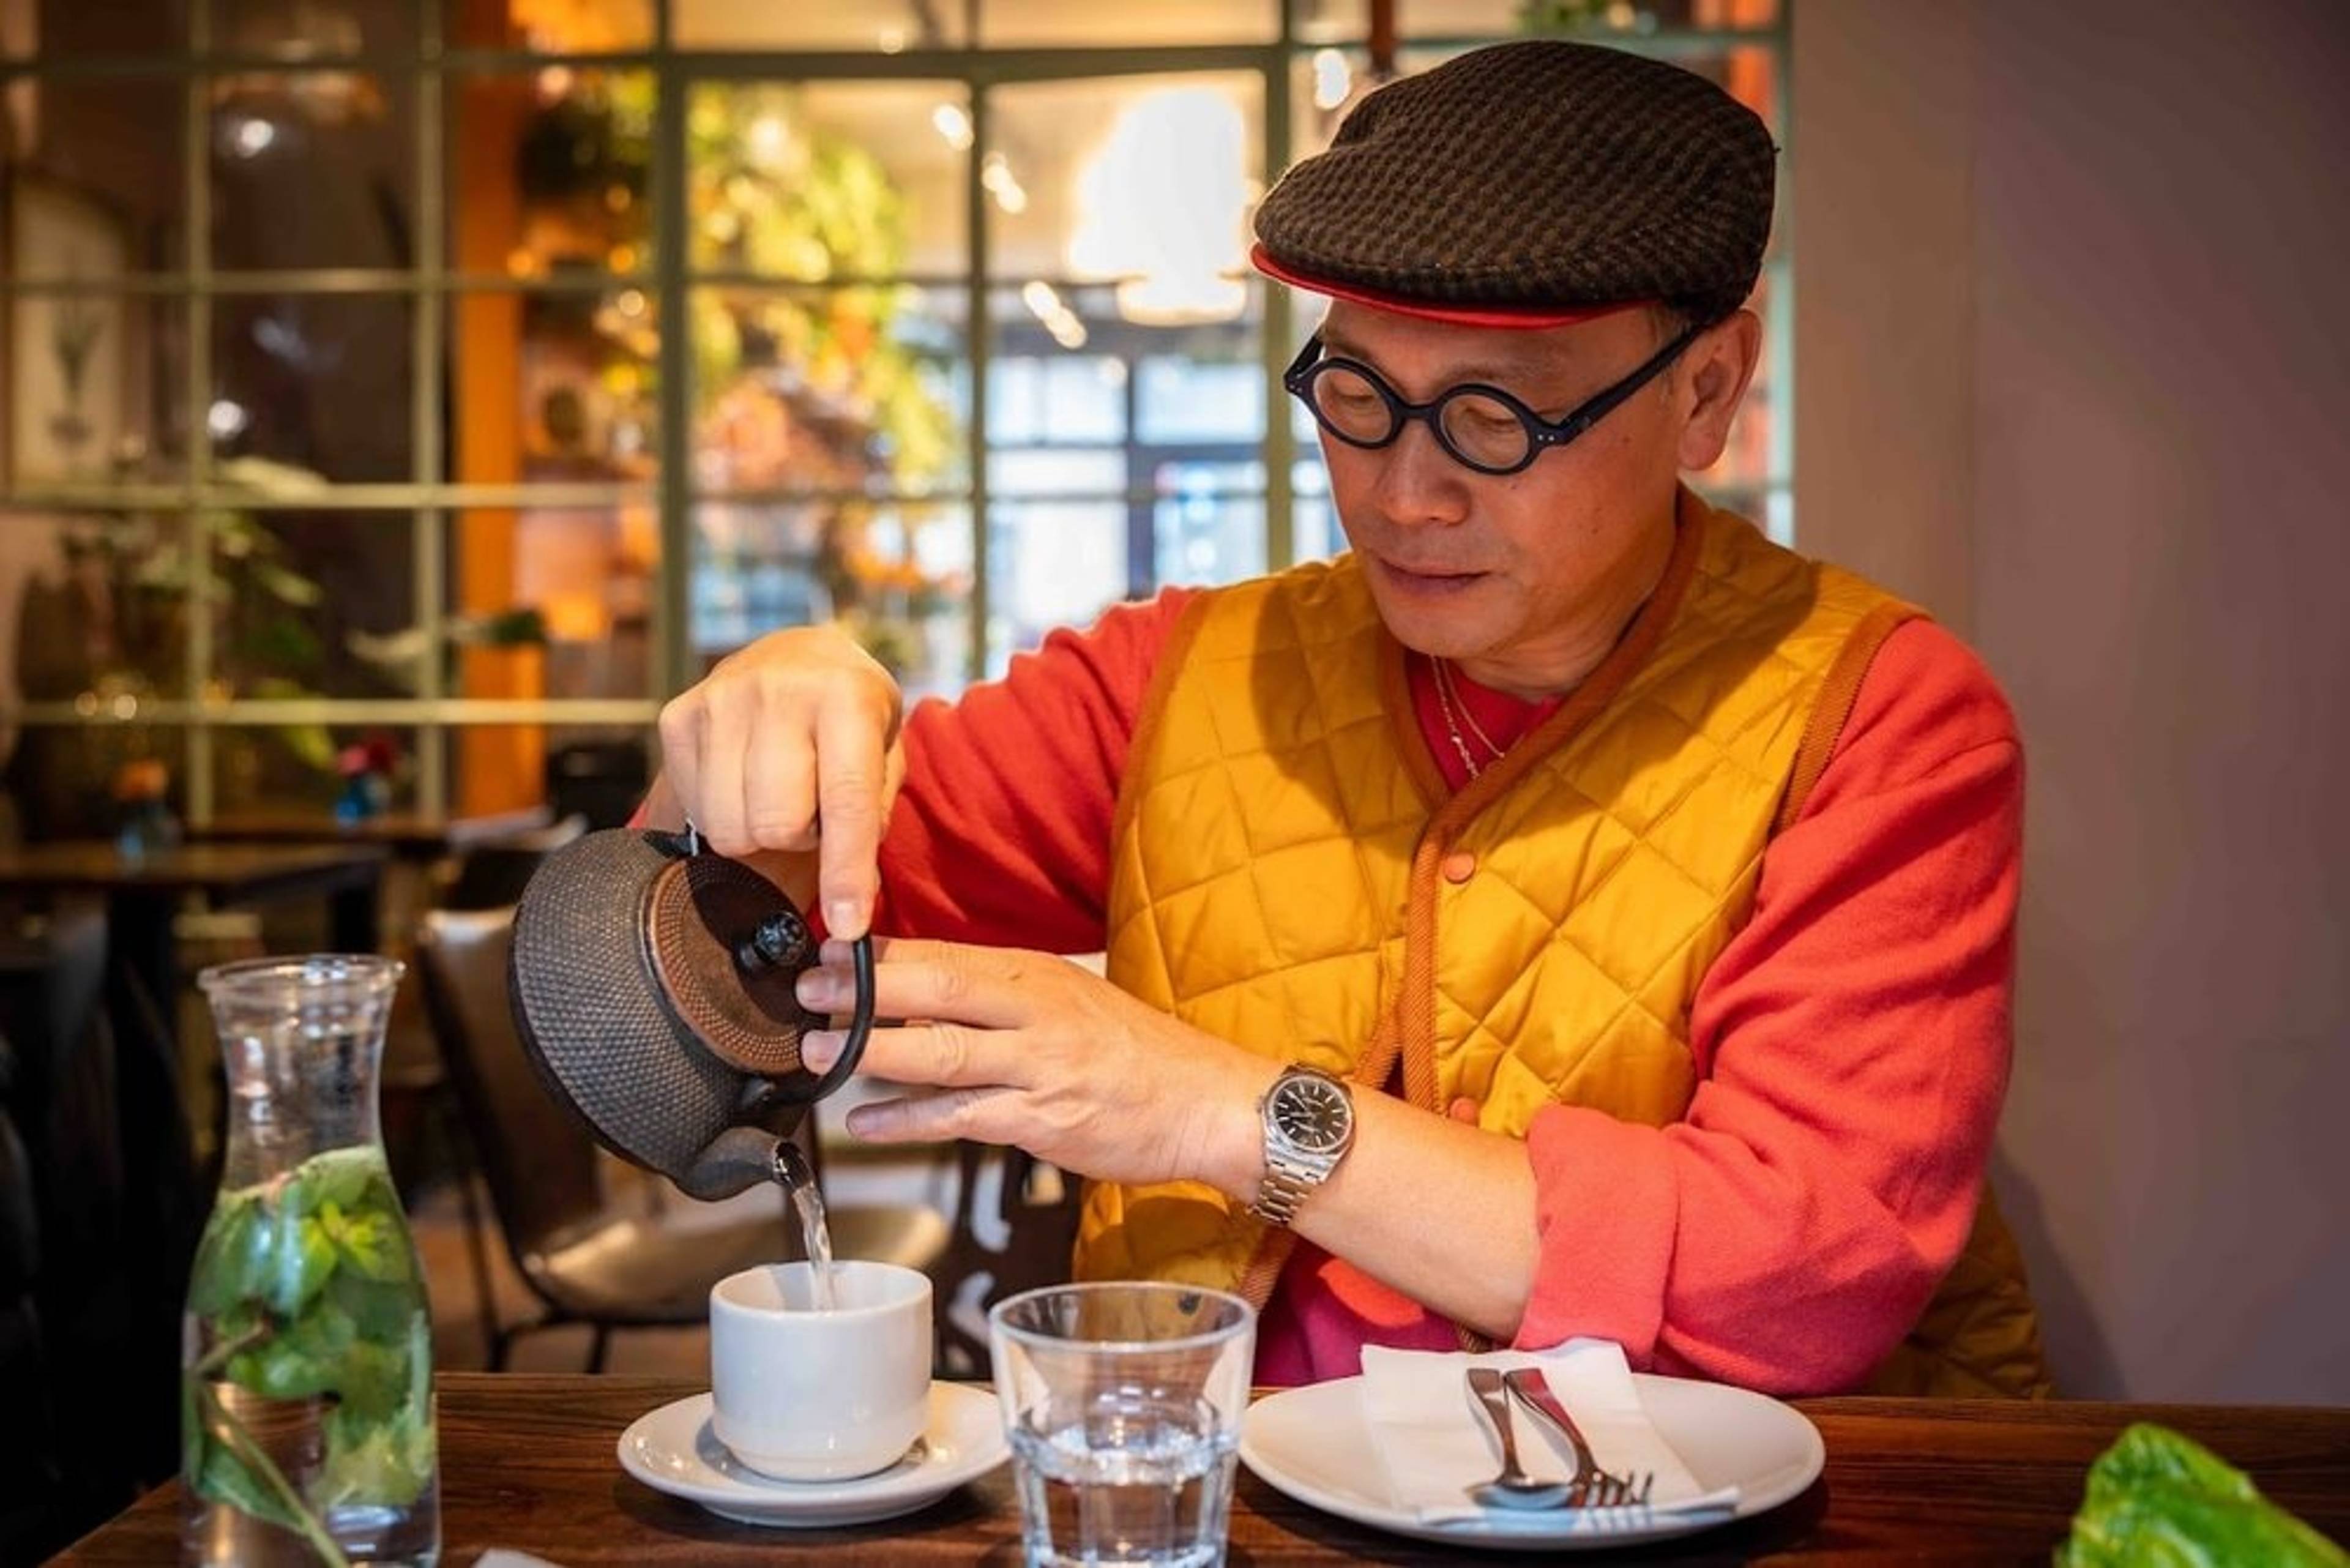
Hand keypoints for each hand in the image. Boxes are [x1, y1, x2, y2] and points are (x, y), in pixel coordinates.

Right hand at [655, 625, 903, 937]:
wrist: (795, 654)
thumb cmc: (849, 716)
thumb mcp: (884, 752)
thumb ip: (874, 818)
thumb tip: (852, 901)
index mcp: (846, 698)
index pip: (845, 801)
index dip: (845, 871)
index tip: (848, 926)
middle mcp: (779, 692)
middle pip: (776, 823)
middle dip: (798, 838)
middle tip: (810, 811)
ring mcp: (720, 701)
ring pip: (730, 825)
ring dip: (758, 830)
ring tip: (777, 793)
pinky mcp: (678, 716)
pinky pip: (696, 810)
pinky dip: (723, 813)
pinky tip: (743, 782)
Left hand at [793, 937, 1274, 1192]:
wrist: (1209, 1103)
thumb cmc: (1138, 1058)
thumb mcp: (1072, 1003)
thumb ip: (1005, 1000)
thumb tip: (928, 998)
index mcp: (1036, 974)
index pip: (944, 953)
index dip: (879, 955)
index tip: (827, 953)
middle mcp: (1034, 1010)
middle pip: (934, 989)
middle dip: (862, 991)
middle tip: (806, 993)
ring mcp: (1038, 1065)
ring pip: (940, 1053)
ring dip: (871, 1053)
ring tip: (818, 1056)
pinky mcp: (1042, 1119)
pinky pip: (960, 1118)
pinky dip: (907, 1120)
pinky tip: (867, 1123)